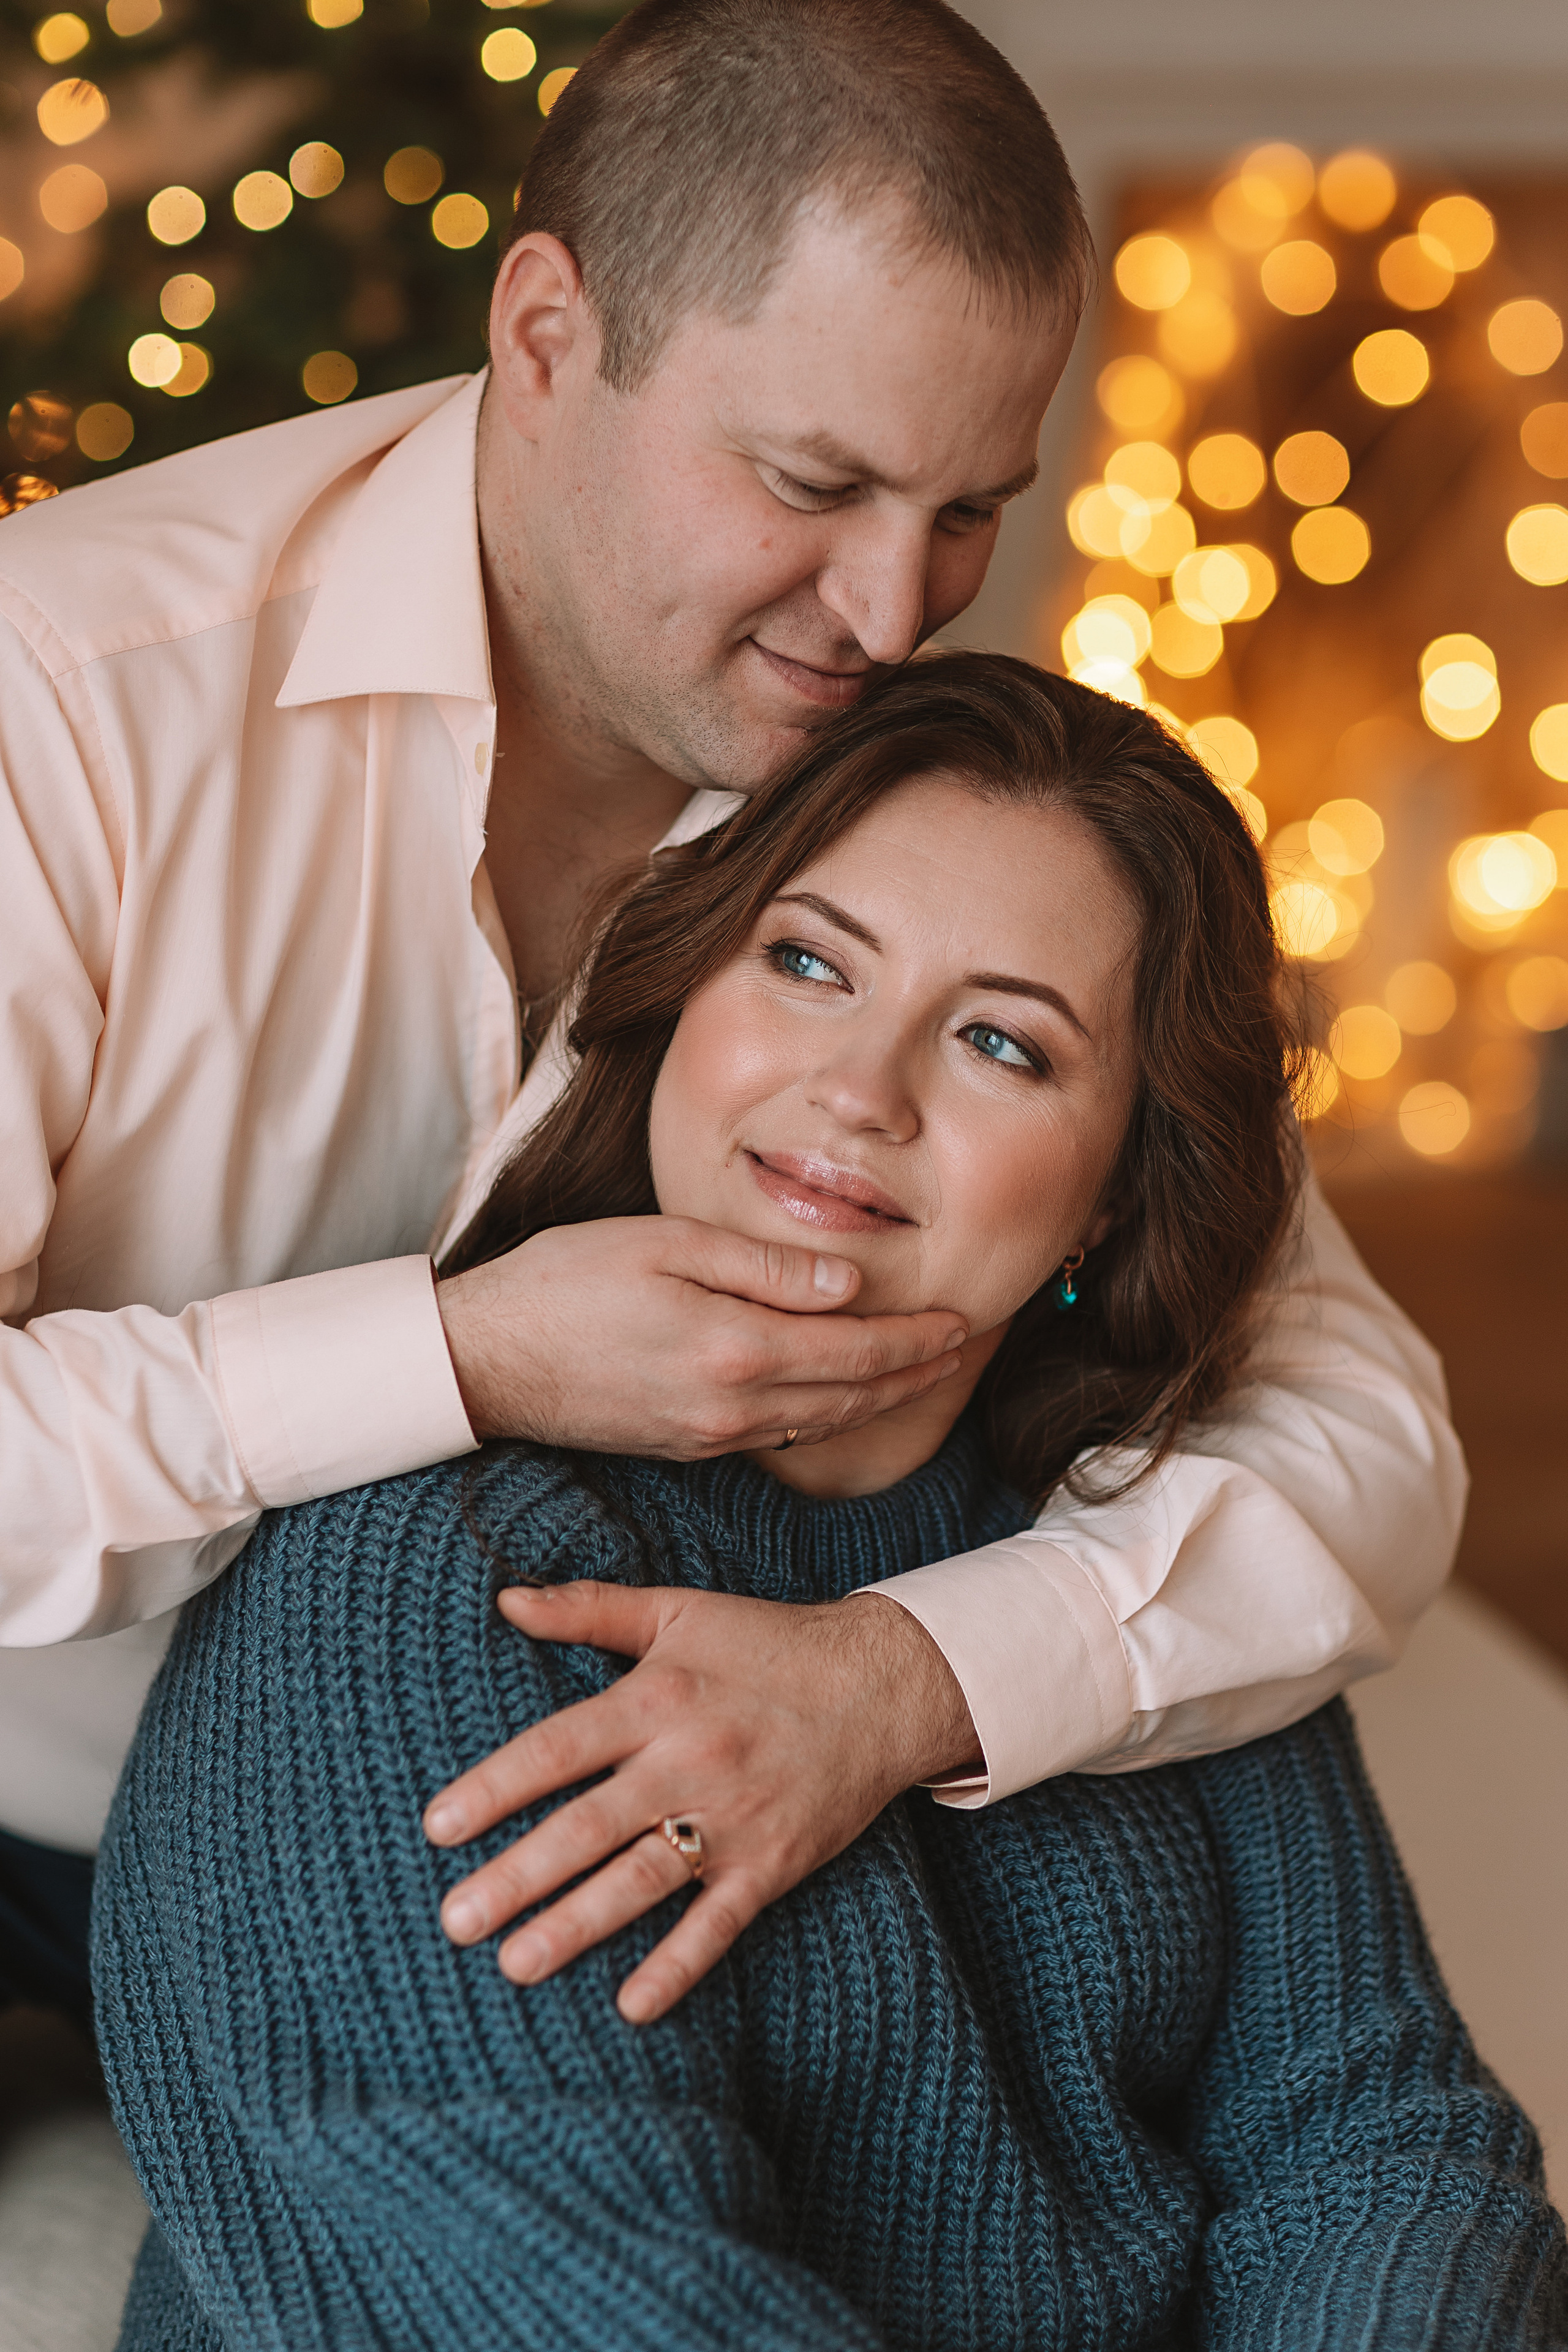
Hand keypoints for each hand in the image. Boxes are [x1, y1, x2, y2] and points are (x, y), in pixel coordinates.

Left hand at [423, 1580, 980, 2022]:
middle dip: (518, 1876)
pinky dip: (679, 1965)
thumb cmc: (767, 1644)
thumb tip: (504, 1600)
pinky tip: (631, 2006)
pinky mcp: (773, 1862)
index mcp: (657, 1698)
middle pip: (589, 1826)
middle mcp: (689, 1760)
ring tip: (515, 1964)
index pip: (559, 1748)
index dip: (496, 1786)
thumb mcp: (677, 1611)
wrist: (883, 1684)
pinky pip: (719, 1923)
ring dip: (577, 1925)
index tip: (437, 1827)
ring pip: (643, 1879)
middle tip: (455, 1921)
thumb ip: (587, 1609)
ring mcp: (733, 1818)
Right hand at [436, 1215, 966, 1455]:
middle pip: (854, 1396)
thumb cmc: (564, 1281)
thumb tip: (850, 1283)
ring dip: (880, 1399)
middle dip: (915, 1372)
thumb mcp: (666, 1245)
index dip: (916, 1338)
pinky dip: (828, 1413)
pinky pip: (781, 1433)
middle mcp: (732, 1406)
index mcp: (735, 1348)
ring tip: (920, 1372)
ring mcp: (710, 1435)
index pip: (858, 1350)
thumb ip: (765, 1267)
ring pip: (823, 1422)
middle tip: (962, 1346)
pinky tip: (843, 1395)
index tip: (962, 1319)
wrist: (484, 1358)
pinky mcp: (687, 1445)